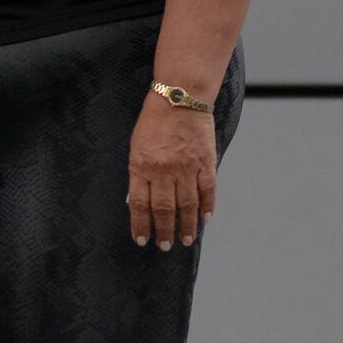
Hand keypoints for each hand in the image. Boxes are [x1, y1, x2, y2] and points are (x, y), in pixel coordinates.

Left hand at [128, 88, 219, 248]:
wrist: (180, 96)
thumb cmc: (154, 121)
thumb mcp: (136, 147)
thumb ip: (137, 174)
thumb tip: (135, 202)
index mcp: (142, 166)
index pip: (139, 204)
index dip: (141, 225)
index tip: (142, 241)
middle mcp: (164, 170)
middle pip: (164, 209)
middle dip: (164, 231)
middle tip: (165, 246)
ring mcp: (187, 167)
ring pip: (187, 204)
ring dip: (187, 225)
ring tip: (187, 240)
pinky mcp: (205, 161)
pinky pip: (208, 190)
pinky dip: (207, 206)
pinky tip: (206, 219)